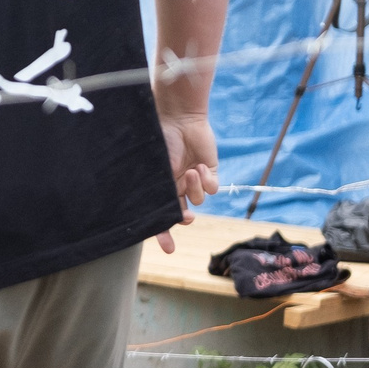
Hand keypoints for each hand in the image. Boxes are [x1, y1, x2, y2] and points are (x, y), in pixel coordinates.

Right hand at [155, 111, 219, 255]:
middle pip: (181, 212)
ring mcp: (194, 178)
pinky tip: (201, 167)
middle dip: (183, 219)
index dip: (162, 233)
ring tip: (191, 171)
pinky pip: (213, 188)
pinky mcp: (211, 171)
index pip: (160, 213)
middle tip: (186, 218)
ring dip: (195, 189)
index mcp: (160, 185)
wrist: (179, 117)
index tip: (168, 249)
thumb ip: (158, 190)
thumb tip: (158, 213)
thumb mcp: (155, 169)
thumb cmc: (161, 139)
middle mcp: (177, 184)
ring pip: (199, 200)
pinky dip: (207, 181)